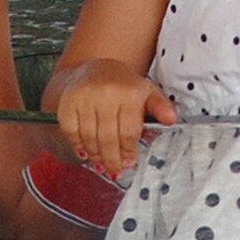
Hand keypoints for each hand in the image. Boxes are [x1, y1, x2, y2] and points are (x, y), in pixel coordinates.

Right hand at [55, 60, 176, 179]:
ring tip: (102, 166)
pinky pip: (70, 130)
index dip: (128, 151)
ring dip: (96, 155)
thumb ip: (160, 107)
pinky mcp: (68, 101)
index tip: (129, 163)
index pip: (128, 131)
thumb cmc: (125, 86)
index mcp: (129, 92)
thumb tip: (171, 120)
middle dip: (112, 159)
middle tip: (115, 172)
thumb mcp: (147, 92)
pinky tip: (85, 154)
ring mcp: (84, 97)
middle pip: (108, 137)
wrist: (96, 67)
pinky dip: (77, 145)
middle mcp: (106, 93)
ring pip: (89, 136)